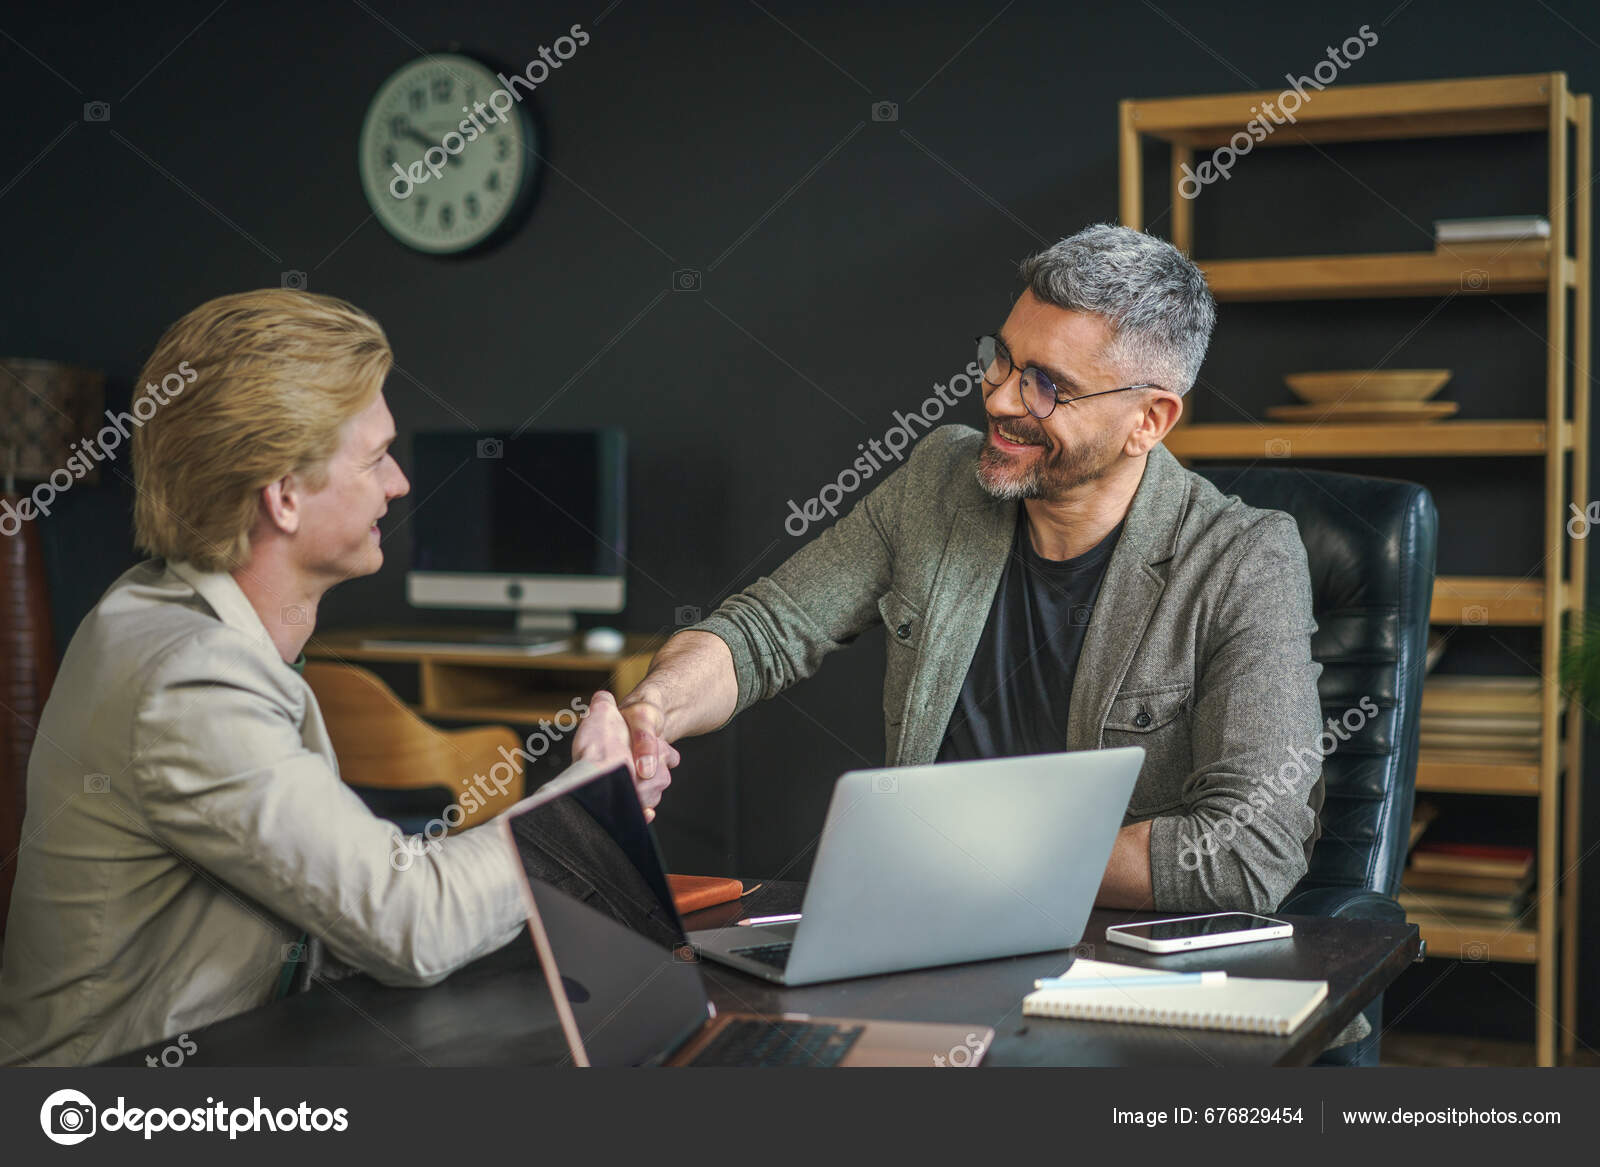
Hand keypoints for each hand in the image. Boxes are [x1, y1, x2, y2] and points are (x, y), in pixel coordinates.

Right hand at [573, 690, 677, 820]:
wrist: (589, 780)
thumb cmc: (599, 749)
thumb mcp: (603, 714)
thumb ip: (604, 704)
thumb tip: (602, 698)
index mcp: (658, 750)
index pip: (669, 755)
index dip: (657, 753)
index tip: (644, 754)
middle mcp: (660, 777)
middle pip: (658, 778)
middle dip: (644, 776)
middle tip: (624, 771)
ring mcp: (650, 798)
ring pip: (648, 797)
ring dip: (636, 794)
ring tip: (616, 787)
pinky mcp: (638, 816)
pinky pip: (641, 815)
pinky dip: (635, 813)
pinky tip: (624, 808)